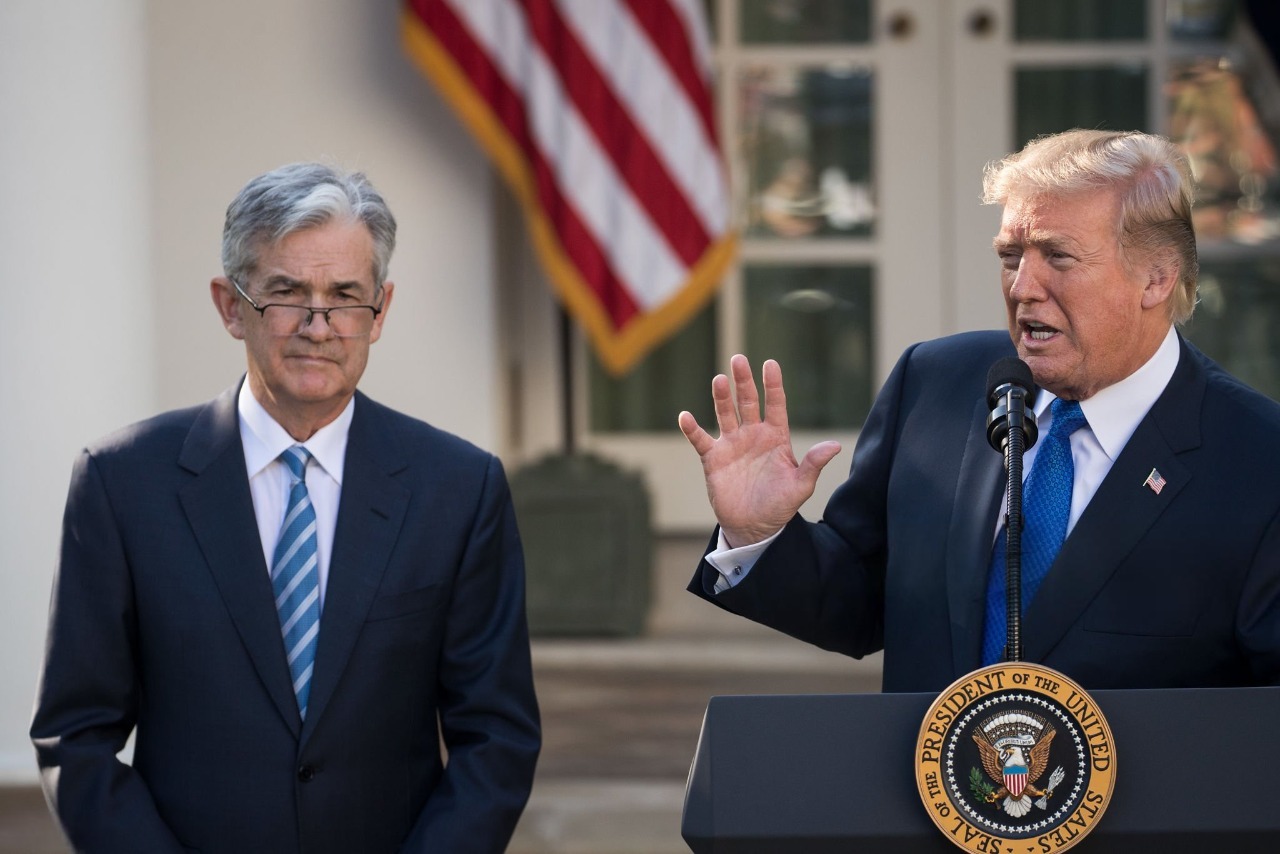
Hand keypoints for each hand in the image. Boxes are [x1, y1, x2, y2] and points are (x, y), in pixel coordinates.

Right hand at [678, 355, 841, 547]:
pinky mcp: (713, 458)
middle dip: (743, 381)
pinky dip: (692, 429)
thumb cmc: (780, 505)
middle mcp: (753, 434)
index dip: (773, 385)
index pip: (775, 404)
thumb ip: (813, 464)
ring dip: (721, 398)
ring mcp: (732, 444)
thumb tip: (834, 446)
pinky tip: (685, 416)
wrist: (754, 526)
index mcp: (775, 437)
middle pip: (748, 401)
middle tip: (738, 360)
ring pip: (725, 414)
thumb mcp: (801, 486)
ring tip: (719, 380)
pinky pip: (701, 439)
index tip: (770, 364)